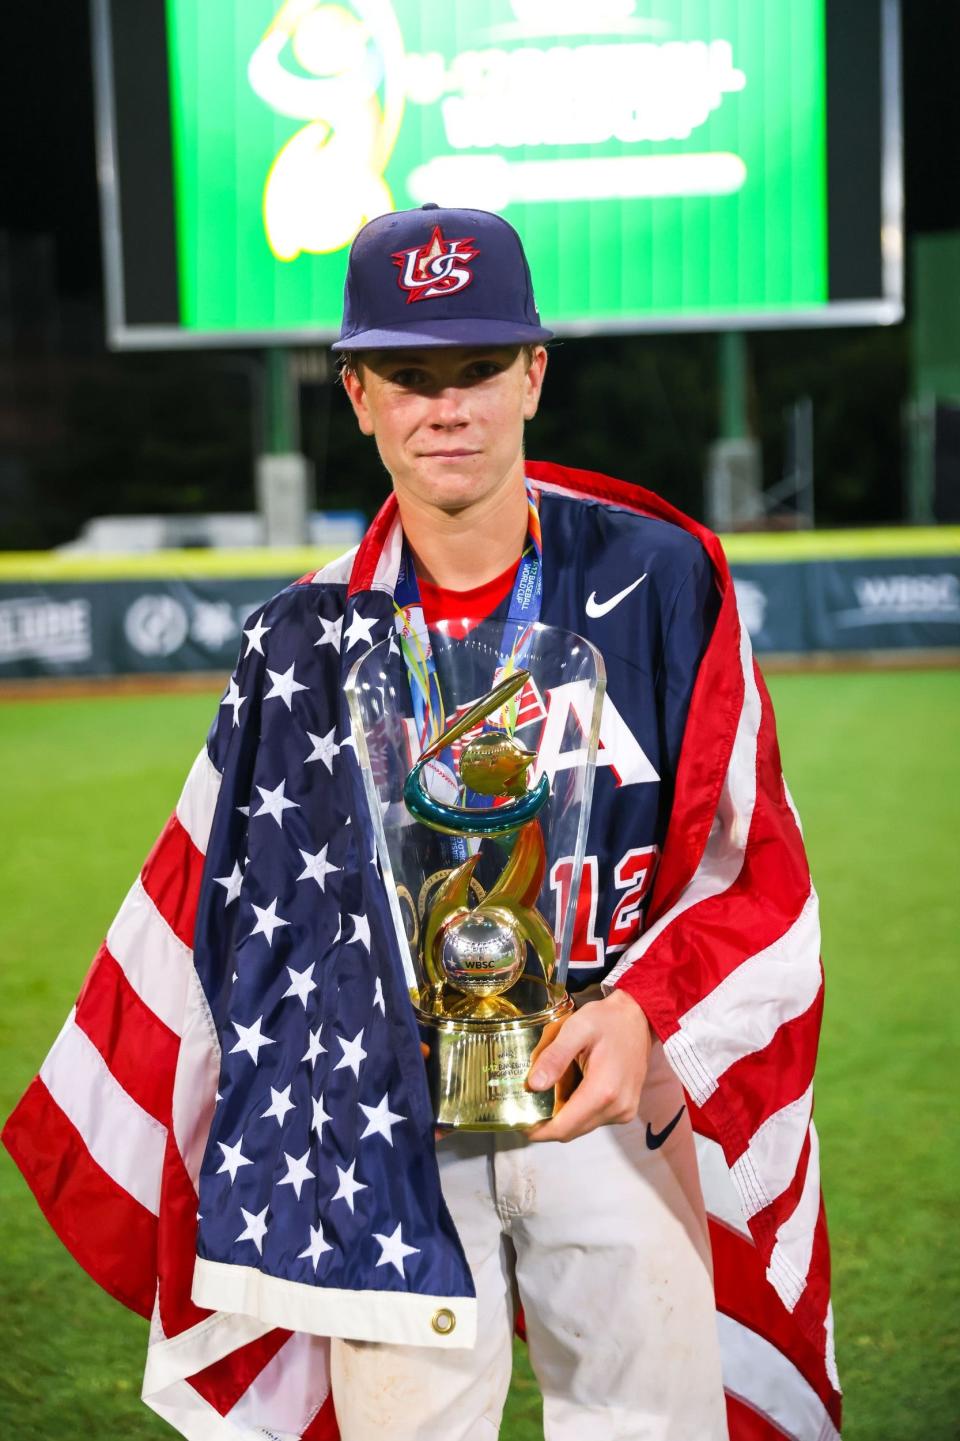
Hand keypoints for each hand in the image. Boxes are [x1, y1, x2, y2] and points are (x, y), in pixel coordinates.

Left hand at [525, 989, 653, 1142]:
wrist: (639, 1018)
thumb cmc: (608, 1020)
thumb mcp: (576, 1028)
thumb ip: (554, 1057)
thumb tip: (534, 1086)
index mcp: (603, 1091)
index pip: (564, 1128)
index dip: (539, 1131)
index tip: (520, 1123)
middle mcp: (617, 1108)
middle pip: (571, 1131)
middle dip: (547, 1123)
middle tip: (528, 1104)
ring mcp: (624, 1111)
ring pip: (581, 1127)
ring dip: (562, 1115)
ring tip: (549, 1090)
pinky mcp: (625, 1109)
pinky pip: (593, 1119)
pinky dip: (576, 1110)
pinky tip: (570, 1087)